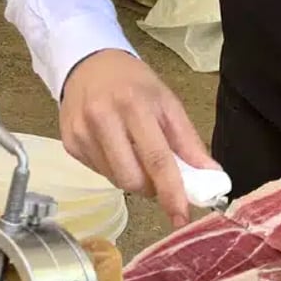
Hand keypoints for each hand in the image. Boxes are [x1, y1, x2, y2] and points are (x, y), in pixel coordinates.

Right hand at [57, 49, 218, 227]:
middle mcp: (102, 118)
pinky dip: (114, 169)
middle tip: (159, 176)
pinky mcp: (69, 143)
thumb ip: (188, 142)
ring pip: (114, 180)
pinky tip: (115, 148)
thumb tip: (211, 177)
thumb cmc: (133, 83)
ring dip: (133, 179)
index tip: (181, 216)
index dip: (171, 192)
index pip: (156, 158)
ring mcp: (81, 133)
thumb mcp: (167, 102)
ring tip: (135, 155)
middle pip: (131, 178)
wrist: (88, 63)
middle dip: (151, 188)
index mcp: (134, 105)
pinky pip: (99, 172)